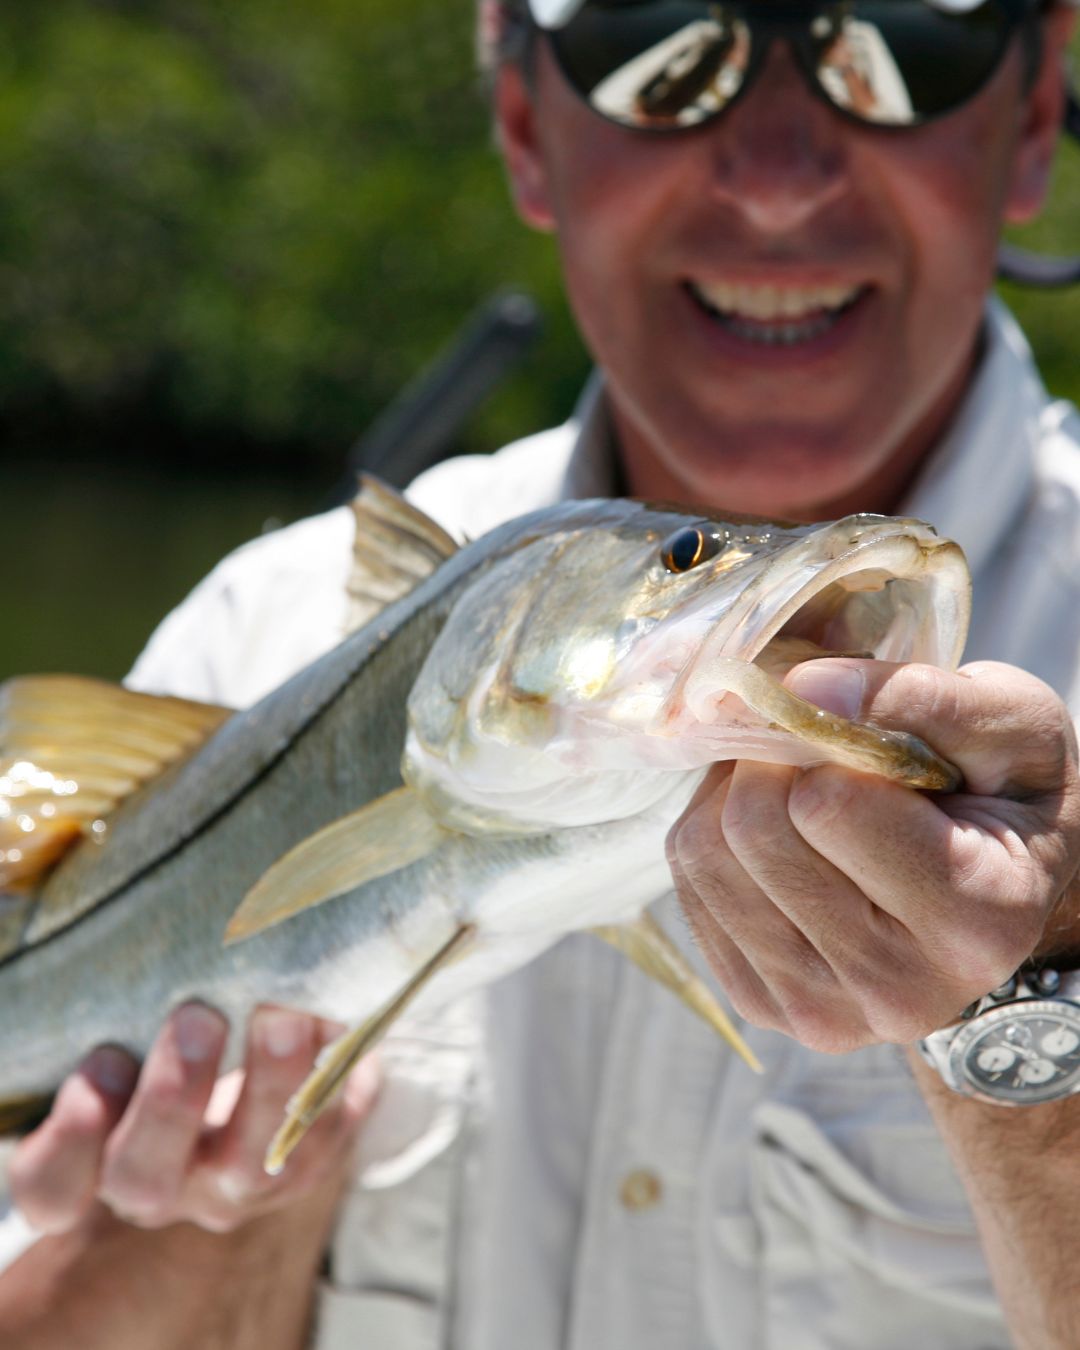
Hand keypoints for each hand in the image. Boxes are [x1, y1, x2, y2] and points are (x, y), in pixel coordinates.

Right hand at [9, 1003, 379, 1235]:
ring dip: (269, 1083)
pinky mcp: (308, 1167)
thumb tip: (136, 923)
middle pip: (145, 1177)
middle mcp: (163, 1185)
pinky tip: (337, 1018)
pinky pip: (324, 1137)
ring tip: (284, 1014)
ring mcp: (237, 1187)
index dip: (69, 1138)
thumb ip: (129, 1009)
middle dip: (173, 1097)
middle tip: (199, 1018)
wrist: (265, 1076)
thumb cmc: (174, 1038)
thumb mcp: (137, 1029)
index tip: (101, 1058)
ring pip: (250, 1166)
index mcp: (97, 1158)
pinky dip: (336, 1076)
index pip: (52, 1182)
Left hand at [666, 659, 1079, 1052]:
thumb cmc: (1007, 795)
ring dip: (734, 792)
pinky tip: (780, 832)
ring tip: (801, 787)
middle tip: (818, 751)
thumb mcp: (1009, 722)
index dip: (827, 739)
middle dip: (771, 760)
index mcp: (976, 921)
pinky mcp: (763, 1004)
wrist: (998, 892)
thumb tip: (803, 688)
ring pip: (703, 853)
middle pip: (752, 828)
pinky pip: (688, 882)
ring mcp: (821, 1011)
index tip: (861, 734)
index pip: (826, 804)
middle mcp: (897, 990)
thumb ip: (916, 696)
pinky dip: (716, 831)